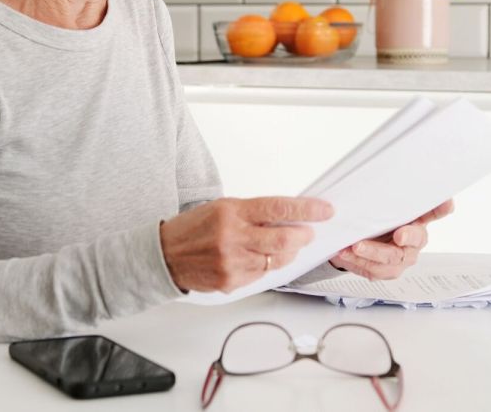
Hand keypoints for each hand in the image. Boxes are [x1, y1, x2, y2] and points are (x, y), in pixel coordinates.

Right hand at [159, 197, 333, 292]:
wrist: (166, 255)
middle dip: (304, 236)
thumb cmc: (194, 228)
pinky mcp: (232, 281)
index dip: (307, 209)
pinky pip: (263, 275)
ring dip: (288, 252)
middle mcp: (233, 236)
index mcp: (232, 212)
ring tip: (282, 245)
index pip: (278, 208)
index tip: (325, 210)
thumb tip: (289, 216)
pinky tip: (258, 259)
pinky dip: (267, 266)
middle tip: (308, 232)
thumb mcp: (223, 208)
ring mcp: (233, 262)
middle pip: (285, 239)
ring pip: (278, 260)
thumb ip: (254, 213)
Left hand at [328, 199, 454, 280]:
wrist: (358, 240)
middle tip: (399, 235)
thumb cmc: (375, 219)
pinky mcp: (387, 270)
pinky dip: (358, 262)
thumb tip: (369, 178)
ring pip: (392, 259)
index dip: (442, 207)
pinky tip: (345, 253)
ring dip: (373, 253)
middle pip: (418, 238)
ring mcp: (402, 257)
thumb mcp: (377, 202)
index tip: (446, 204)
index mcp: (417, 218)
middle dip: (409, 236)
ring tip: (355, 247)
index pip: (435, 210)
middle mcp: (414, 238)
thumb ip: (381, 192)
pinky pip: (375, 270)